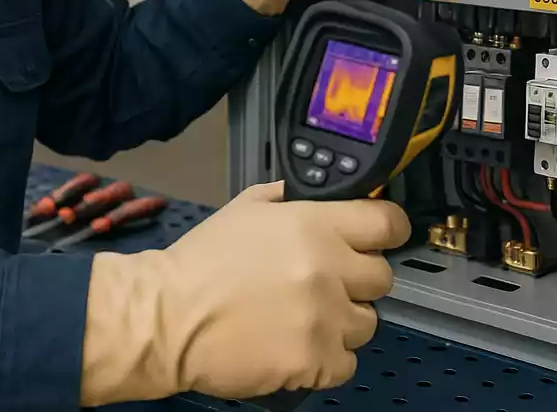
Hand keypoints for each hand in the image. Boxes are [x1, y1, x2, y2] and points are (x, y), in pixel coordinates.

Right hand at [80, 181, 409, 404]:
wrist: (168, 317)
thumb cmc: (202, 260)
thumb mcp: (243, 208)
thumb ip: (282, 198)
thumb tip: (304, 194)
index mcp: (313, 224)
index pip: (386, 223)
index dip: (388, 230)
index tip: (381, 238)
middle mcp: (327, 268)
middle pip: (383, 277)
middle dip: (360, 280)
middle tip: (329, 283)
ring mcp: (324, 318)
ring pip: (367, 323)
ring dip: (343, 321)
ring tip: (306, 317)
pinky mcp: (313, 361)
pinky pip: (346, 363)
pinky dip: (326, 359)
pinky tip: (297, 346)